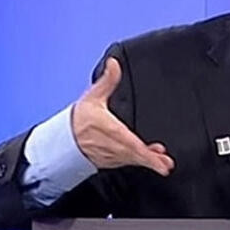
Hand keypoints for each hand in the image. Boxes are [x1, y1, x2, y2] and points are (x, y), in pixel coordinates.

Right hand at [72, 57, 174, 175]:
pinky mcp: (110, 160)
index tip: (157, 155)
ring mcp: (111, 154)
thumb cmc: (79, 119)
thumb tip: (114, 63)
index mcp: (108, 129)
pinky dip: (139, 161)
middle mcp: (110, 144)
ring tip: (163, 164)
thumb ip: (108, 80)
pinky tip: (150, 159)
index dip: (143, 151)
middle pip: (132, 154)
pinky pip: (127, 161)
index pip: (128, 141)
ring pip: (131, 160)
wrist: (63, 138)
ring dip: (147, 162)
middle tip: (165, 165)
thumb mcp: (93, 96)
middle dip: (149, 160)